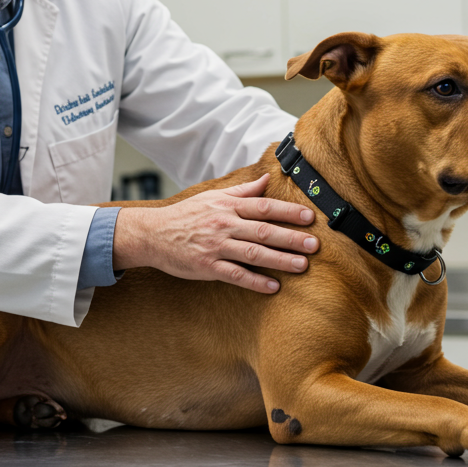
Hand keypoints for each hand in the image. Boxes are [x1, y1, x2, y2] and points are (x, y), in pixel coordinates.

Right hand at [112, 174, 317, 292]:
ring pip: (253, 254)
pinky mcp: (207, 267)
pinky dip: (255, 281)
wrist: (153, 234)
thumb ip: (243, 191)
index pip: (263, 207)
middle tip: (314, 245)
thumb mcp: (213, 197)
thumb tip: (267, 180)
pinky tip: (273, 286)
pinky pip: (235, 275)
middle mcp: (224, 225)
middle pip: (263, 231)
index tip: (309, 217)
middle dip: (291, 238)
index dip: (288, 212)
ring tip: (302, 266)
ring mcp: (216, 247)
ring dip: (279, 260)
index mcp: (227, 207)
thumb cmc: (186, 215)